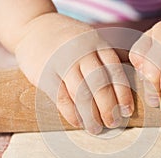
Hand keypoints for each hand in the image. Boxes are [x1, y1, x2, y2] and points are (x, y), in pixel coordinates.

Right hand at [15, 13, 133, 133]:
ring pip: (81, 93)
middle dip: (108, 107)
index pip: (115, 70)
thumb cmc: (69, 40)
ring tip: (96, 128)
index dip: (123, 93)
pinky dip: (71, 113)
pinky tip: (78, 123)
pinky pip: (61, 98)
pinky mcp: (44, 73)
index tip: (127, 110)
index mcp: (96, 43)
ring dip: (91, 115)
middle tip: (113, 123)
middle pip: (99, 84)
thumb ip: (105, 57)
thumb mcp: (90, 39)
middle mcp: (81, 51)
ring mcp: (62, 62)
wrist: (33, 27)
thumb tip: (127, 83)